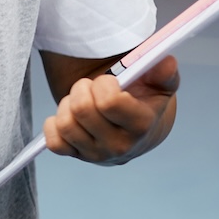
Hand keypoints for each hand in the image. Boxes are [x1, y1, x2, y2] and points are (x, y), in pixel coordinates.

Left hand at [43, 56, 178, 163]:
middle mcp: (119, 145)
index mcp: (141, 125)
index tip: (108, 81)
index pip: (109, 102)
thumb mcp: (160, 85)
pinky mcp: (76, 156)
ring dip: (68, 104)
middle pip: (82, 109)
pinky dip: (54, 125)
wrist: (136, 130)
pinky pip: (53, 141)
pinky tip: (70, 117)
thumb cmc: (144, 101)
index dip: (103, 84)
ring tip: (82, 101)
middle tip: (91, 87)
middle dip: (82, 89)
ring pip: (64, 123)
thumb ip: (164, 72)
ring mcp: (96, 154)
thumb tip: (165, 62)